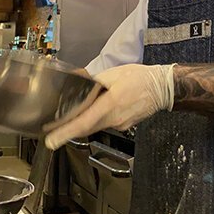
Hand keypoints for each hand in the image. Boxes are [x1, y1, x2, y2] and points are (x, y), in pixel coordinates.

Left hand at [44, 64, 174, 149]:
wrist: (162, 87)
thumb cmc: (140, 78)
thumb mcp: (114, 74)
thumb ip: (94, 81)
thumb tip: (79, 83)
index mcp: (111, 104)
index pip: (84, 122)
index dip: (66, 132)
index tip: (52, 140)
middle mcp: (115, 118)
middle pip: (86, 128)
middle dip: (68, 130)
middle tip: (52, 132)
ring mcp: (120, 124)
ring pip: (94, 127)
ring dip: (81, 124)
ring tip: (69, 120)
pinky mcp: (123, 125)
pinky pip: (104, 124)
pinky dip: (95, 120)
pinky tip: (94, 111)